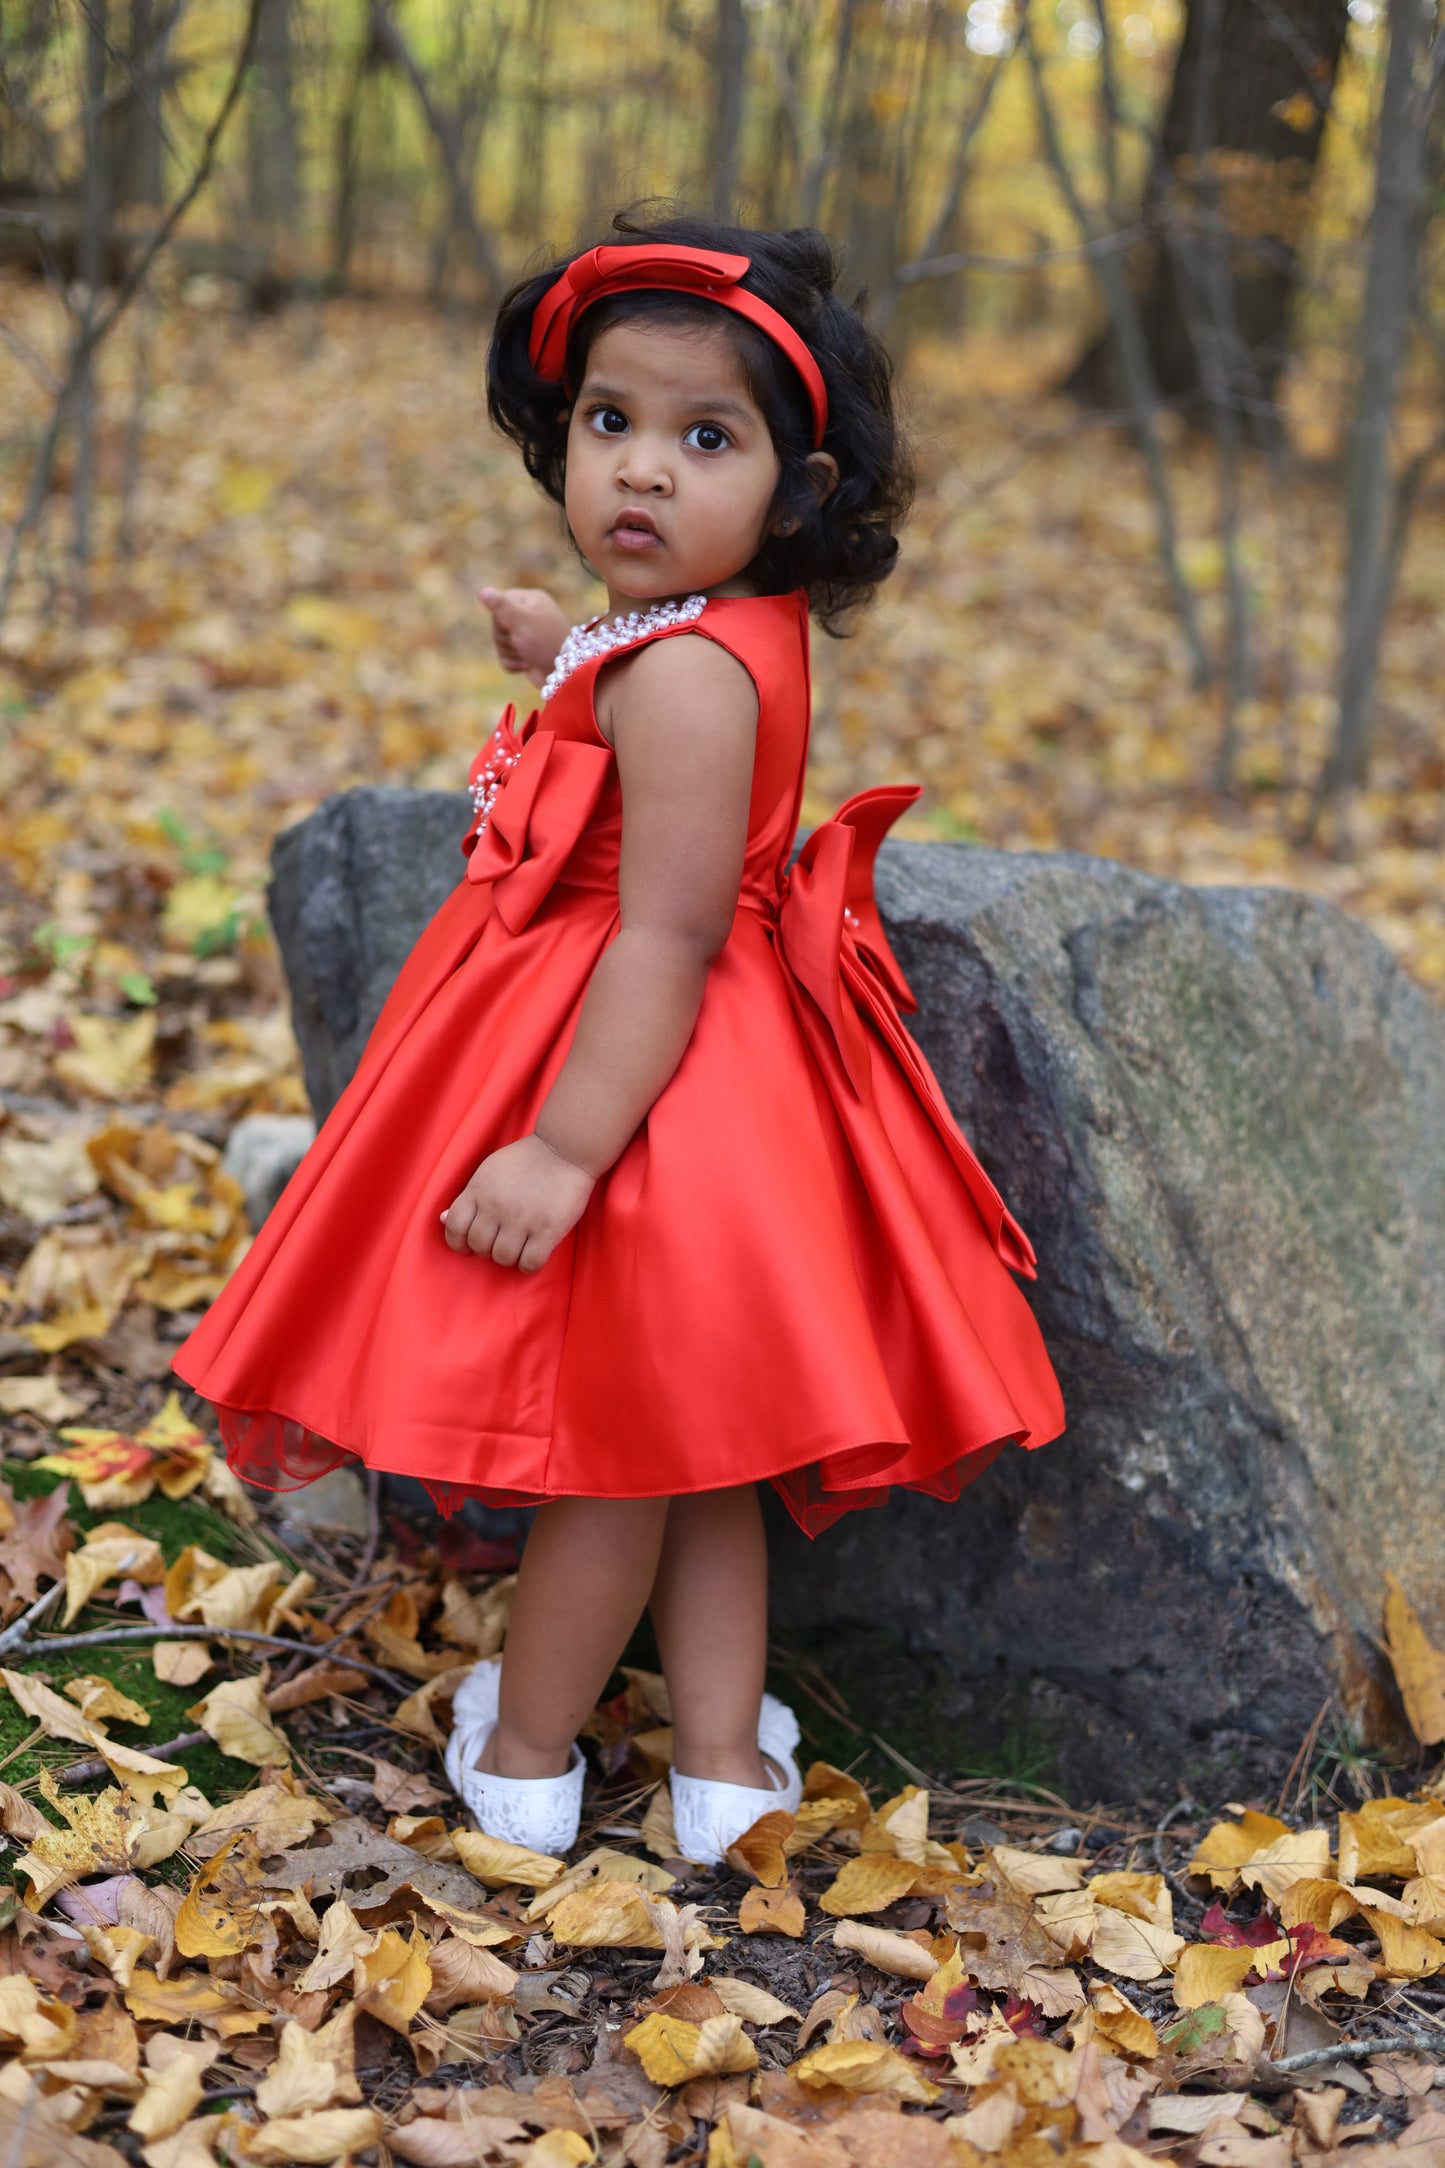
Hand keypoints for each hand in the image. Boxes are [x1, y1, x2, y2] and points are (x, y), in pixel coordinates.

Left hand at [439, 1133, 594, 1272]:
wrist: (564, 1148)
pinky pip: (530, 1263)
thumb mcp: (489, 1171)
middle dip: (488, 1249)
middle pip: (479, 1246)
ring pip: (503, 1258)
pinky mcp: (547, 1229)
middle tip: (501, 1241)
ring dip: (509, 1258)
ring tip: (519, 1247)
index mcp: (478, 1190)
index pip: (454, 1227)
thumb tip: (443, 1219)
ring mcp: (522, 1219)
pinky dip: (529, 1264)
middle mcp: (496, 1207)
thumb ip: (469, 1196)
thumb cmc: (526, 1160)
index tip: (470, 1245)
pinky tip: (533, 1254)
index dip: (459, 1242)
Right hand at [479, 586, 569, 687]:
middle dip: (506, 638)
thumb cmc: (545, 641)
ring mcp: (527, 635)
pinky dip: (513, 663)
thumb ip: (500, 605)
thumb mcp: (521, 619)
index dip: (500, 618)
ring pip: (500, 642)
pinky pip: (506, 657)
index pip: (498, 603)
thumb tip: (483, 591)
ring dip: (510, 652)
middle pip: (497, 624)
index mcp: (531, 599)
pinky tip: (527, 665)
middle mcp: (529, 614)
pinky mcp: (526, 653)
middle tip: (522, 642)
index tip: (514, 624)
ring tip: (527, 655)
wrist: (565, 673)